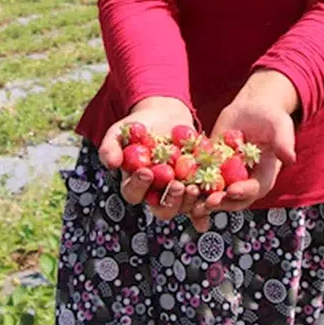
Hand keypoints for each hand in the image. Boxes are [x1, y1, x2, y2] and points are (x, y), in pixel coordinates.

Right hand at [98, 96, 199, 221]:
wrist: (165, 115)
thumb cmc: (139, 126)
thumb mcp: (121, 131)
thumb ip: (110, 146)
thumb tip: (111, 164)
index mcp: (135, 184)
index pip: (133, 193)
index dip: (139, 186)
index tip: (147, 172)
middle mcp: (156, 194)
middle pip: (161, 209)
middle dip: (170, 200)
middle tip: (176, 185)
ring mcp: (178, 192)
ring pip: (183, 207)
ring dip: (190, 202)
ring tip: (195, 188)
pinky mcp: (197, 185)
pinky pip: (203, 199)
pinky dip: (208, 204)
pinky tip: (213, 201)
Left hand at [186, 70, 297, 232]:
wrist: (252, 109)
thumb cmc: (271, 117)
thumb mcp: (279, 126)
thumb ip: (283, 142)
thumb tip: (290, 158)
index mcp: (264, 178)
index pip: (254, 190)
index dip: (243, 192)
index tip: (232, 191)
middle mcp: (244, 183)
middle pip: (231, 199)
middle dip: (219, 202)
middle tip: (206, 202)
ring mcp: (226, 178)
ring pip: (213, 194)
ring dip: (201, 200)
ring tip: (189, 200)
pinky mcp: (210, 168)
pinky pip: (199, 180)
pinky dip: (189, 185)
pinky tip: (176, 186)